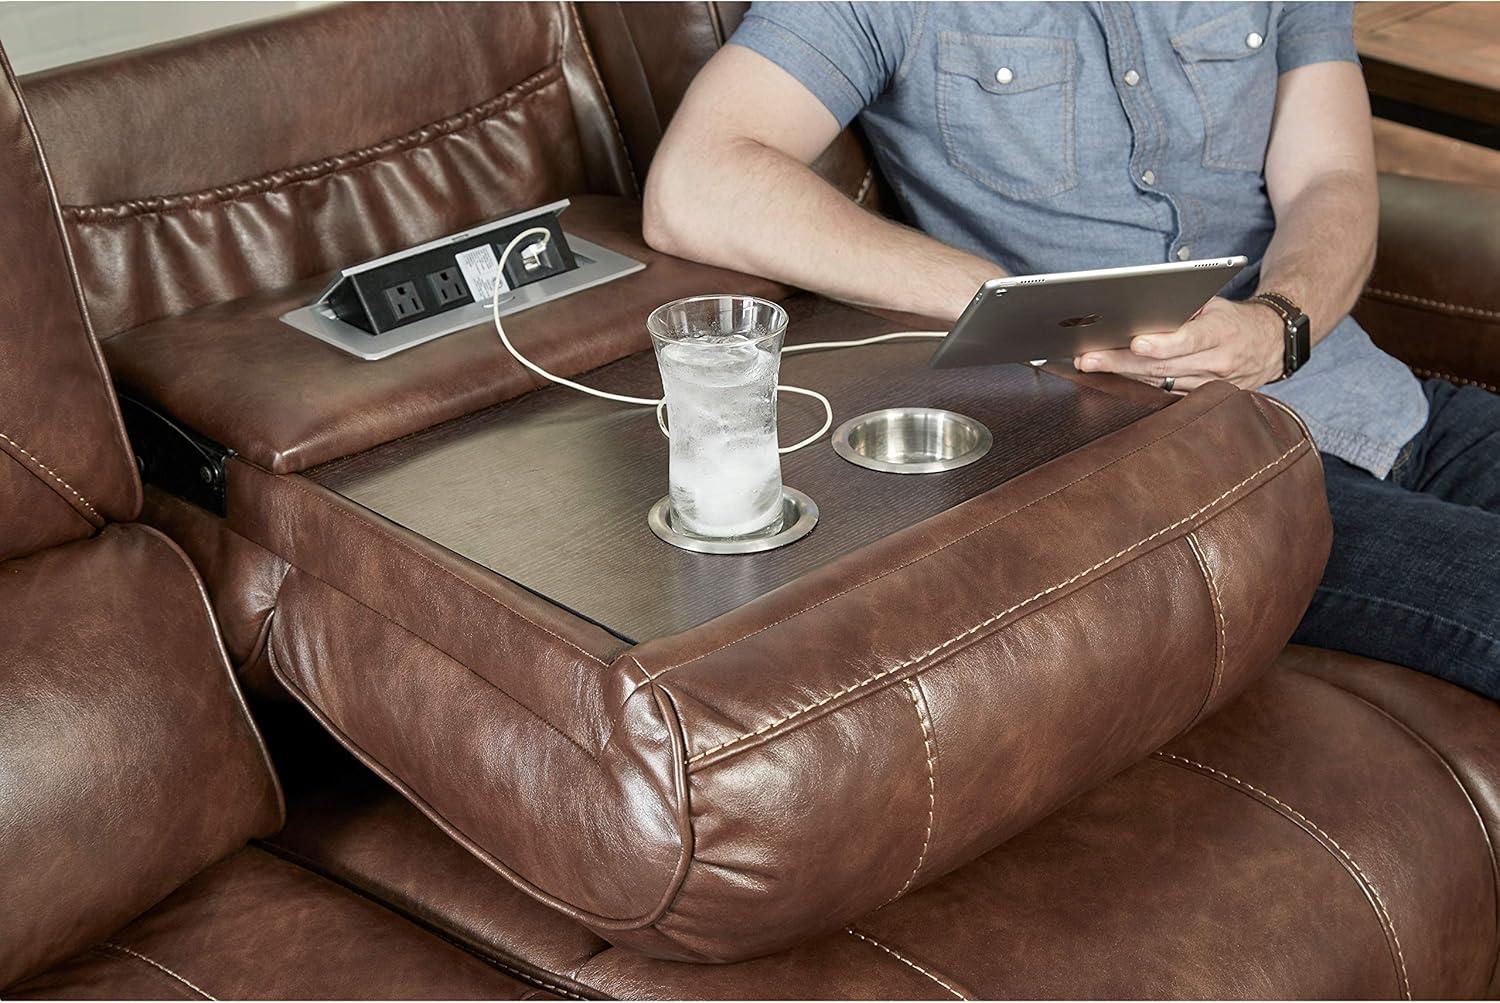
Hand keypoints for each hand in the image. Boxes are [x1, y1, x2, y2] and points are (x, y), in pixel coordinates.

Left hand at [1073, 297, 1284, 391]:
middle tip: (1089, 357)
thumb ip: (1185, 308)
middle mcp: (1218, 362)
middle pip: (1163, 366)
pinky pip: (1164, 393)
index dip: (1162, 344)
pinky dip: (1137, 385)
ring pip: (1159, 383)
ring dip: (1122, 375)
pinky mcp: (1202, 398)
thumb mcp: (1217, 304)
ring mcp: (1210, 385)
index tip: (1135, 342)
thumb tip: (1143, 308)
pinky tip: (1111, 378)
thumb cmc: (1233, 319)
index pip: (1190, 340)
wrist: (1271, 345)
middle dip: (1121, 361)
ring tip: (1090, 365)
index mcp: (1222, 332)